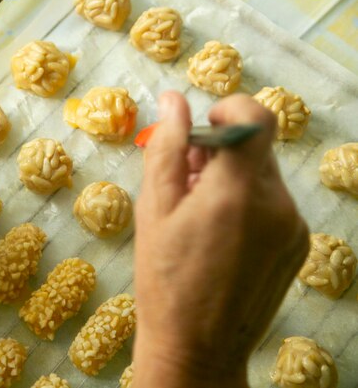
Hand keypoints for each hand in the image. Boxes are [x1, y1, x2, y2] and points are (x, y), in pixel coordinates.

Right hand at [133, 92, 308, 387]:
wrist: (197, 348)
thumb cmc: (164, 279)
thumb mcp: (153, 209)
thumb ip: (164, 148)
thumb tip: (173, 102)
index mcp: (236, 192)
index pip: (254, 116)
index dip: (227, 110)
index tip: (202, 129)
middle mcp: (277, 204)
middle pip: (255, 147)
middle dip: (219, 151)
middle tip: (185, 182)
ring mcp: (293, 226)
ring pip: (263, 174)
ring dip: (232, 178)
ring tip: (199, 214)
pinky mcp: (297, 244)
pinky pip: (273, 202)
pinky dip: (247, 202)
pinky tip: (220, 234)